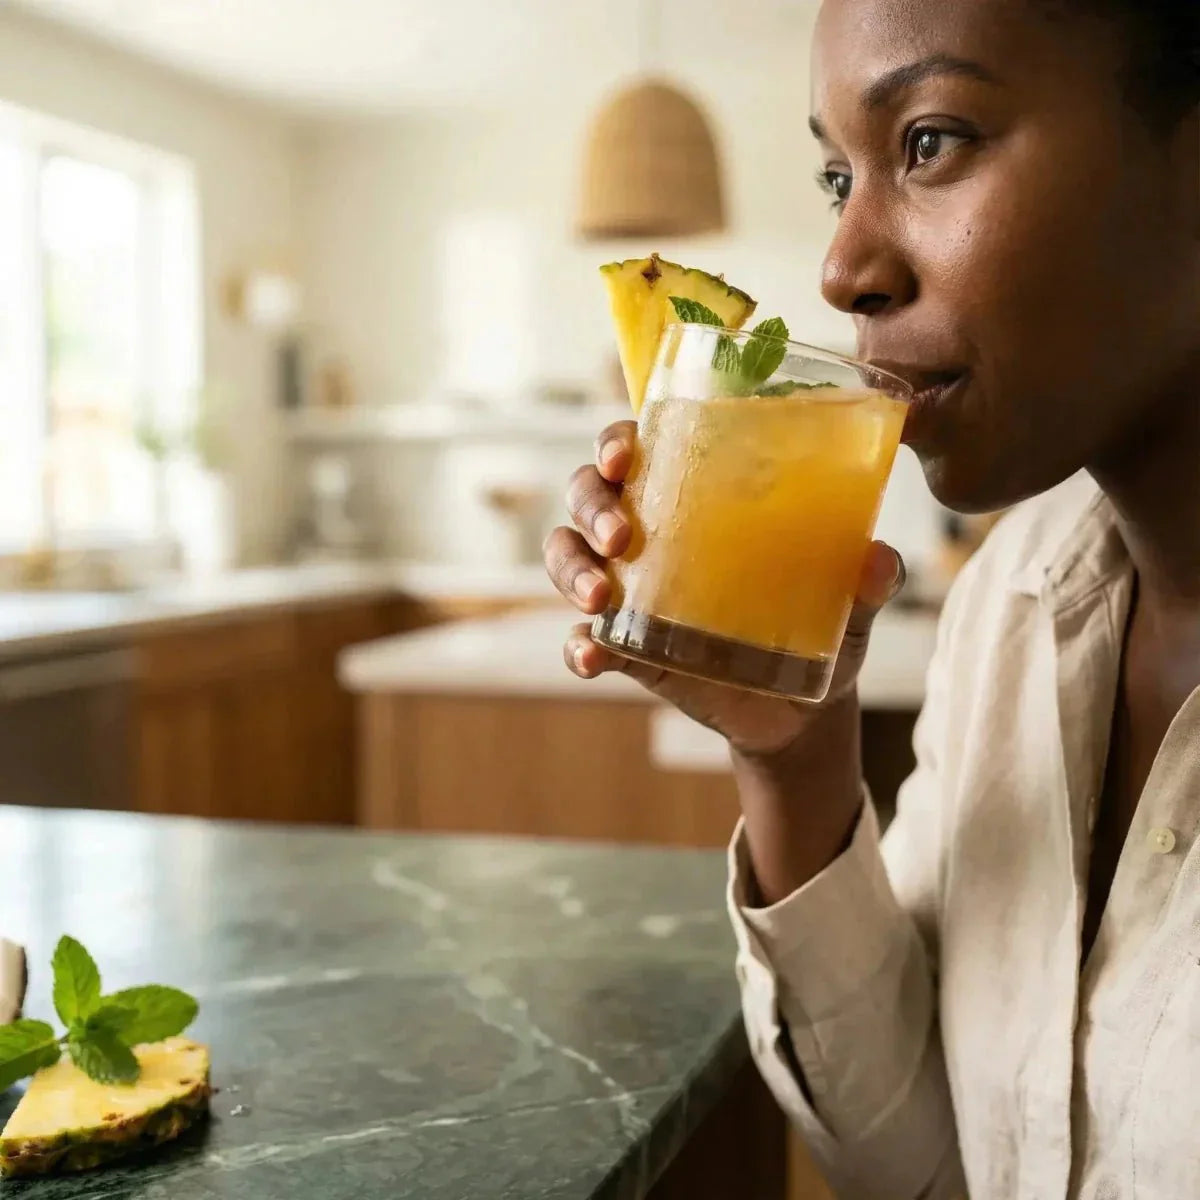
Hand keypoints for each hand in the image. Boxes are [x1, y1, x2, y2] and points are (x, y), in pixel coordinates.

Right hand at [543, 420, 906, 757]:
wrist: (800, 709)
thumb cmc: (818, 626)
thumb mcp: (848, 599)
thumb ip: (867, 577)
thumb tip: (880, 559)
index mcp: (693, 498)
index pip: (637, 449)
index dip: (617, 443)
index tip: (625, 457)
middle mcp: (649, 535)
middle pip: (587, 494)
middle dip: (591, 505)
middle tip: (618, 536)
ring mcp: (630, 591)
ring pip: (567, 557)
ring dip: (571, 570)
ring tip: (600, 599)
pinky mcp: (626, 648)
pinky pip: (583, 641)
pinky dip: (578, 648)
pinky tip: (591, 658)